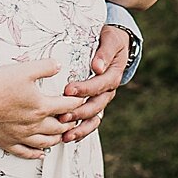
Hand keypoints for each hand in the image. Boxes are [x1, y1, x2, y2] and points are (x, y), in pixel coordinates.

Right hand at [0, 63, 76, 159]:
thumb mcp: (25, 69)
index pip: (68, 106)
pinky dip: (36, 154)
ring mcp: (21, 136)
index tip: (80, 99)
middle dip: (69, 122)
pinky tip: (41, 154)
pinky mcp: (7, 142)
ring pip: (46, 142)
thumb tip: (59, 65)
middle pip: (60, 127)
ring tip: (61, 135)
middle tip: (72, 117)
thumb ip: (45, 67)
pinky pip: (26, 153)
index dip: (77, 102)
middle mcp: (34, 125)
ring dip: (57, 138)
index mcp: (41, 106)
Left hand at [60, 25, 129, 141]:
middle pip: (96, 105)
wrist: (114, 44)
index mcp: (113, 75)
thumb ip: (105, 53)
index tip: (69, 90)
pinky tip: (68, 138)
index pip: (100, 85)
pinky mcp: (94, 103)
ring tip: (66, 136)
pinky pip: (90, 121)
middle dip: (79, 112)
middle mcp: (108, 90)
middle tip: (62, 116)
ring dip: (80, 128)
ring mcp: (102, 99)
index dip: (85, 89)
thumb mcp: (111, 40)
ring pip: (94, 118)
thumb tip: (97, 66)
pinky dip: (81, 130)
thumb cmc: (111, 40)